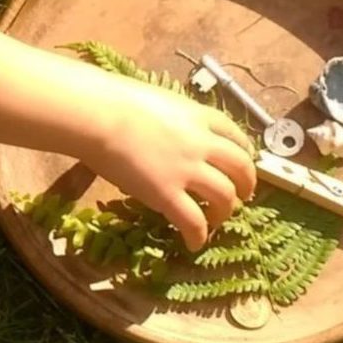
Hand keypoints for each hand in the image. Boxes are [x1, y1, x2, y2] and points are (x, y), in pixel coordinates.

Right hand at [88, 77, 257, 250]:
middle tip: (241, 195)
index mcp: (197, 116)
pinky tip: (193, 243)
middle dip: (247, 185)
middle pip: (241, 167)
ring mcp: (187, 170)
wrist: (96, 115)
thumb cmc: (115, 100)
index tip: (242, 163)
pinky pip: (194, 222)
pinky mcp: (167, 194)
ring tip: (216, 220)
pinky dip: (198, 236)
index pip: (235, 135)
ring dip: (225, 212)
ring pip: (225, 197)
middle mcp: (201, 143)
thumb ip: (173, 118)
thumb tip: (169, 128)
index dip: (244, 152)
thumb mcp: (157, 100)